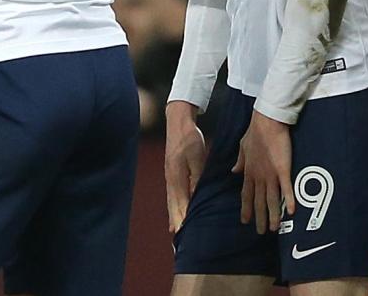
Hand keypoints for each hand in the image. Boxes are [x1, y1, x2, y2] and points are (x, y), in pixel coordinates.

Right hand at [164, 101, 205, 232]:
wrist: (178, 123)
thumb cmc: (189, 139)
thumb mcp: (198, 158)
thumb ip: (197, 178)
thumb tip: (197, 197)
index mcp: (176, 179)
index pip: (179, 207)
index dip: (181, 223)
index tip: (182, 238)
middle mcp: (170, 182)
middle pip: (173, 209)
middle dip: (176, 226)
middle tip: (177, 245)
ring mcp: (169, 178)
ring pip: (172, 204)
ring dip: (174, 219)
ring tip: (176, 235)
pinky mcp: (171, 174)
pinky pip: (173, 196)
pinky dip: (174, 208)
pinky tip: (175, 215)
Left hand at [232, 110, 295, 234]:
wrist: (266, 121)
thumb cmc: (255, 132)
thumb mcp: (243, 147)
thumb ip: (240, 161)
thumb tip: (233, 171)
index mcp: (249, 171)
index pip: (246, 194)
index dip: (246, 208)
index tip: (245, 221)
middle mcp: (258, 176)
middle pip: (258, 201)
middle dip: (259, 218)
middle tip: (261, 232)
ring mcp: (270, 174)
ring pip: (271, 199)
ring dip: (273, 215)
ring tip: (274, 229)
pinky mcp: (283, 169)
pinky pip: (286, 188)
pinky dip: (288, 200)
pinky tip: (292, 212)